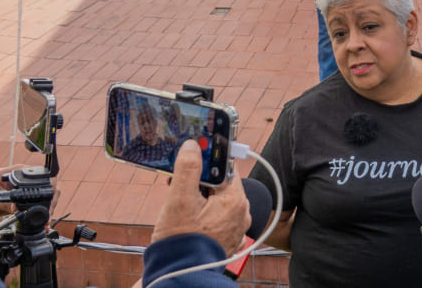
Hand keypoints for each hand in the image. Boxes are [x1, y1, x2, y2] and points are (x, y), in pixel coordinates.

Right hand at [151, 140, 250, 256]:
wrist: (180, 275)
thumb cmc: (181, 241)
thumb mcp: (179, 200)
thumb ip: (188, 169)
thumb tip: (192, 147)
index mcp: (235, 200)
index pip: (225, 168)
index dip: (207, 161)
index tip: (193, 158)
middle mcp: (241, 213)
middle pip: (222, 184)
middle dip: (200, 181)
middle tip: (179, 184)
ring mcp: (236, 228)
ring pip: (219, 201)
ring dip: (201, 198)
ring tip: (181, 204)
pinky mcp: (228, 239)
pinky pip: (219, 217)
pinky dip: (206, 213)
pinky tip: (190, 218)